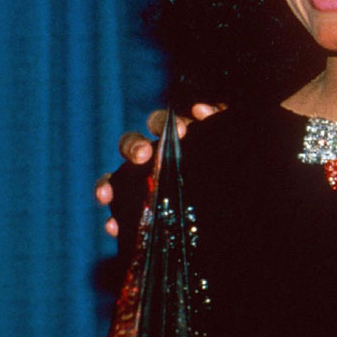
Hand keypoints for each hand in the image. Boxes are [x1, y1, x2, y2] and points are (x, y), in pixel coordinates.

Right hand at [95, 103, 225, 236]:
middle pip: (131, 144)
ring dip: (107, 184)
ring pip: (114, 178)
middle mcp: (151, 158)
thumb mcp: (225, 141)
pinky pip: (117, 215)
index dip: (163, 123)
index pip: (160, 123)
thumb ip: (218, 121)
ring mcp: (139, 184)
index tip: (180, 130)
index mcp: (172, 139)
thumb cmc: (226, 163)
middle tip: (143, 154)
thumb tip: (201, 110)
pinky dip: (112, 220)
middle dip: (133, 147)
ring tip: (106, 195)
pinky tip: (113, 226)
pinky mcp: (135, 212)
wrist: (229, 208)